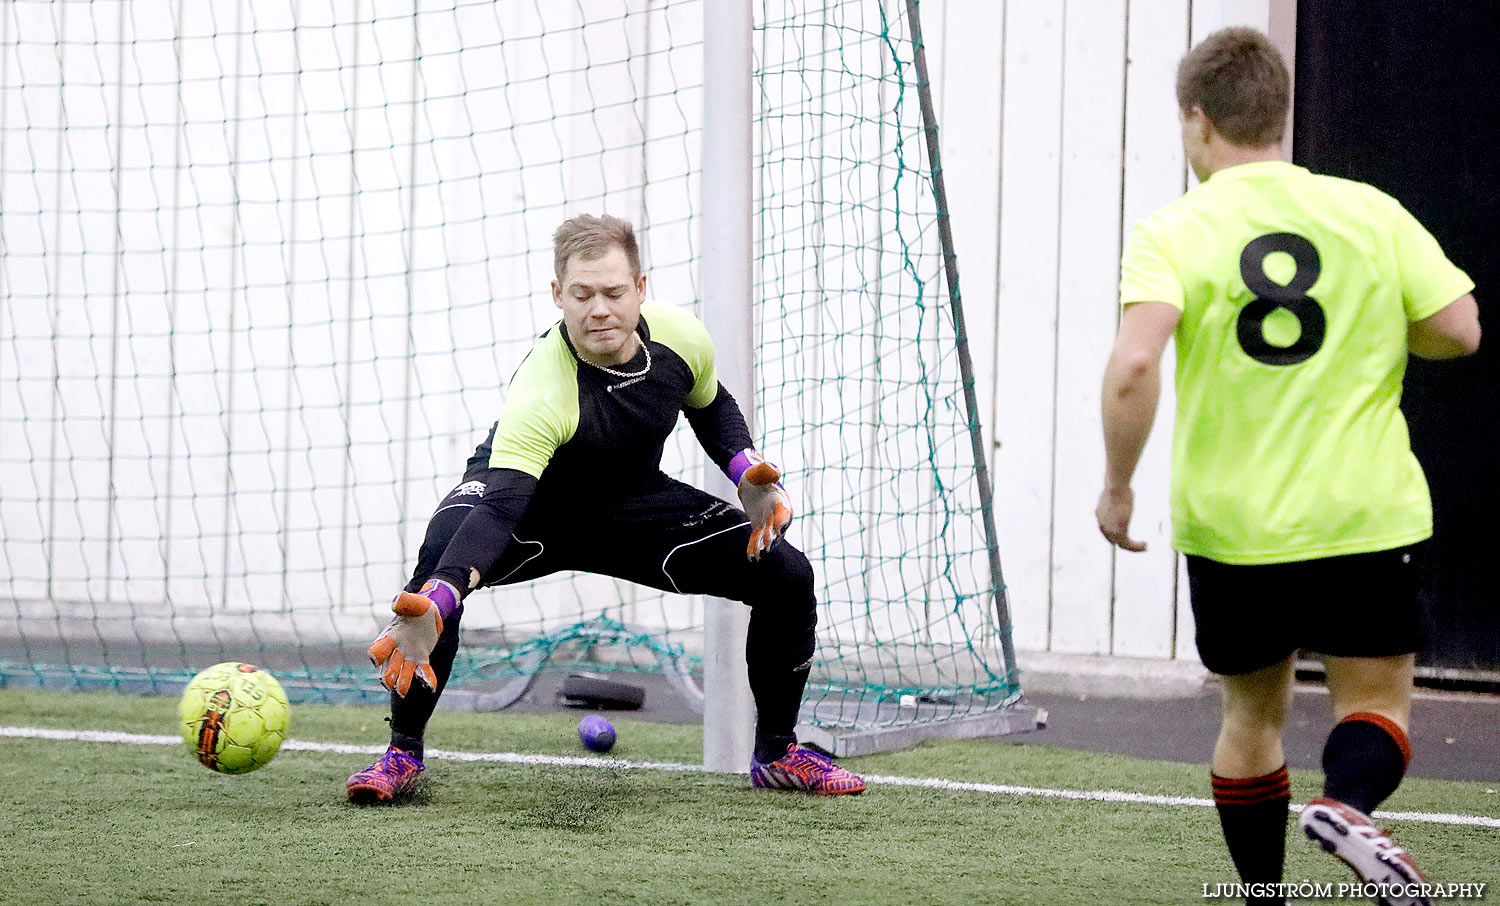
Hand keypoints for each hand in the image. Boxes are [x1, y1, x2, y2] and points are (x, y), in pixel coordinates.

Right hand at [367, 581, 448, 695]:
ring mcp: (408, 657)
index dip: (376, 654)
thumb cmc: (416, 607)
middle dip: (387, 674)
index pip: (379, 648)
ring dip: (402, 683)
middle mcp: (396, 650)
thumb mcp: (412, 602)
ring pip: (403, 674)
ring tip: (402, 693)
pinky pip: (422, 672)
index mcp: (389, 636)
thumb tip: (397, 601)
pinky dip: (426, 680)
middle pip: (388, 666)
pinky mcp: (420, 660)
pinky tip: (430, 687)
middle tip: (389, 683)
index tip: (375, 659)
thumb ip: (404, 602)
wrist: (429, 614)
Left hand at [737, 458, 792, 559]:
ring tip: (757, 554)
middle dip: (773, 537)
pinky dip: (755, 545)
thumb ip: (768, 470)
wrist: (750, 480)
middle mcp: (778, 513)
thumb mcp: (761, 470)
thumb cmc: (757, 473)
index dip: (782, 521)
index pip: (785, 513)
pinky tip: (751, 556)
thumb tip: (774, 470)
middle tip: (767, 546)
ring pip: (768, 535)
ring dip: (763, 544)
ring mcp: (768, 520)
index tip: (778, 528)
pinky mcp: (759, 525)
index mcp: (781, 501)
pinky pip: (758, 537)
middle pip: (777, 528)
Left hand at [1096, 486, 1146, 551]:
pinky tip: (1145, 545)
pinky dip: (1136, 547)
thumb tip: (1124, 490)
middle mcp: (1102, 524)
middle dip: (1124, 542)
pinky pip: (1128, 544)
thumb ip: (1117, 495)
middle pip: (1112, 539)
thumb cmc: (1117, 485)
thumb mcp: (1115, 492)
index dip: (1115, 533)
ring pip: (1122, 544)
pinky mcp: (1119, 532)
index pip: (1106, 529)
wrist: (1115, 488)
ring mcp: (1110, 529)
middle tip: (1135, 543)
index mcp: (1099, 515)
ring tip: (1144, 546)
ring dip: (1133, 547)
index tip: (1126, 533)